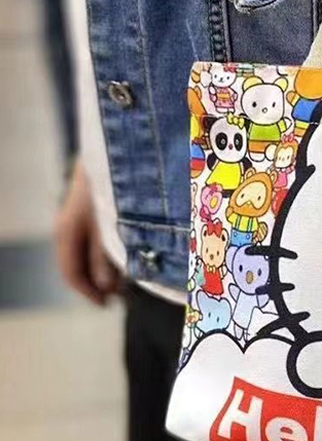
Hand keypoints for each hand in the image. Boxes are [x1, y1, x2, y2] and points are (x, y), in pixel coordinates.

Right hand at [55, 161, 119, 304]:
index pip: (71, 272)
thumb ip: (105, 255)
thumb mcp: (108, 221)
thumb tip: (104, 288)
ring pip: (93, 247)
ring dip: (110, 263)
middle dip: (102, 280)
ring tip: (132, 273)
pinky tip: (133, 247)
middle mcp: (71, 222)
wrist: (119, 135)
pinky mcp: (99, 200)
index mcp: (68, 230)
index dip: (89, 293)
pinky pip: (102, 231)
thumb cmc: (114, 179)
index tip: (108, 305)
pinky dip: (114, 245)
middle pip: (81, 262)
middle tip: (125, 293)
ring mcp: (84, 210)